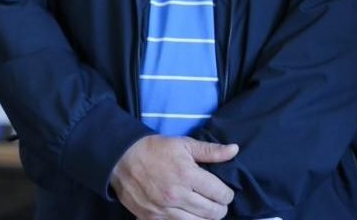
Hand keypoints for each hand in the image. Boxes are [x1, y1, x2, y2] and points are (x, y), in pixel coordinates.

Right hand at [110, 135, 238, 219]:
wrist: (122, 159)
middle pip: (212, 212)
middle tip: (219, 203)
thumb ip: (211, 151)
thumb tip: (234, 150)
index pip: (220, 194)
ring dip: (206, 219)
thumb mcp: (184, 144)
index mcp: (188, 175)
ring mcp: (164, 210)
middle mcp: (177, 195)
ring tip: (207, 211)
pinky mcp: (152, 218)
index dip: (228, 195)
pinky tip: (190, 216)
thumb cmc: (156, 150)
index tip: (226, 193)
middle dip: (220, 209)